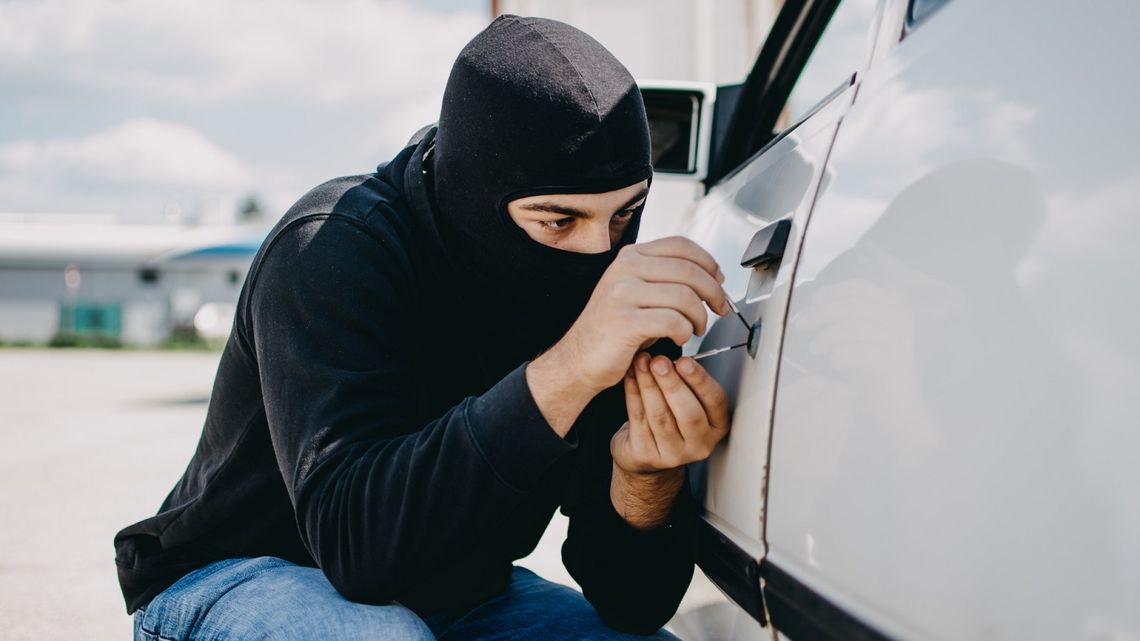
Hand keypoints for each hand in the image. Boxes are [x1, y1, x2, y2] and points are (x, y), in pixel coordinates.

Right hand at [552, 237, 728, 394]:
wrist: (578, 360)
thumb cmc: (613, 330)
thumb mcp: (637, 292)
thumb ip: (665, 278)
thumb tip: (709, 275)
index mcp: (630, 257)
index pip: (681, 245)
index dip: (708, 262)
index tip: (719, 280)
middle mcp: (625, 269)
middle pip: (689, 270)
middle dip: (713, 292)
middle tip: (719, 309)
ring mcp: (623, 293)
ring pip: (685, 297)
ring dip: (699, 317)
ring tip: (695, 329)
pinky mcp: (625, 321)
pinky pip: (673, 321)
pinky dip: (684, 332)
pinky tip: (679, 338)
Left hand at [609, 352, 728, 527]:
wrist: (645, 451)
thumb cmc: (671, 417)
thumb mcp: (689, 400)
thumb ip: (688, 381)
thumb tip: (676, 352)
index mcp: (716, 426)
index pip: (715, 402)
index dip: (700, 380)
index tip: (685, 361)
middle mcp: (699, 444)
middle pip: (688, 413)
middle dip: (672, 383)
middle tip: (660, 361)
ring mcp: (673, 454)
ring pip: (661, 416)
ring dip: (649, 385)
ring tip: (642, 363)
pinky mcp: (647, 455)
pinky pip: (638, 419)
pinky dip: (633, 393)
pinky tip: (631, 376)